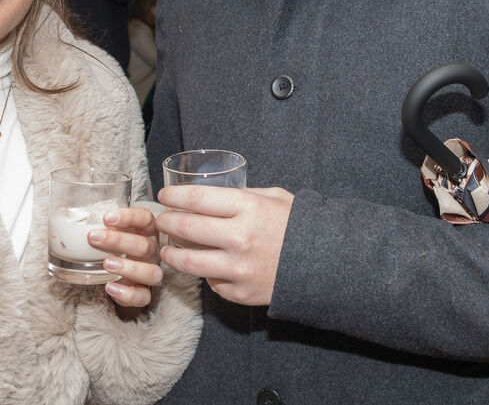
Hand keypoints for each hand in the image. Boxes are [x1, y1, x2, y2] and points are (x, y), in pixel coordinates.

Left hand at [87, 206, 161, 309]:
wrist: (121, 275)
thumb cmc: (114, 247)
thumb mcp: (109, 232)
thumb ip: (98, 225)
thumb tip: (62, 214)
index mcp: (146, 231)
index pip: (145, 219)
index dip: (129, 217)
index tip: (106, 218)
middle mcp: (152, 251)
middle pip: (144, 245)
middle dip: (119, 241)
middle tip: (93, 237)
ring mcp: (150, 273)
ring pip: (151, 272)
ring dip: (129, 268)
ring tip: (106, 264)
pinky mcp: (144, 293)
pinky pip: (142, 297)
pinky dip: (126, 294)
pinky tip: (109, 286)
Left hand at [156, 186, 293, 306]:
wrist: (326, 264)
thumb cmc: (297, 226)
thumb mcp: (273, 197)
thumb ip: (243, 195)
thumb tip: (212, 195)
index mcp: (248, 208)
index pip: (196, 199)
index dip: (174, 196)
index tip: (164, 195)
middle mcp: (240, 238)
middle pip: (186, 229)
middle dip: (166, 222)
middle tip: (161, 220)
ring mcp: (239, 269)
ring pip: (189, 263)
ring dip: (171, 254)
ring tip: (166, 249)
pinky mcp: (241, 293)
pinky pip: (211, 283)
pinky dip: (204, 274)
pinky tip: (200, 266)